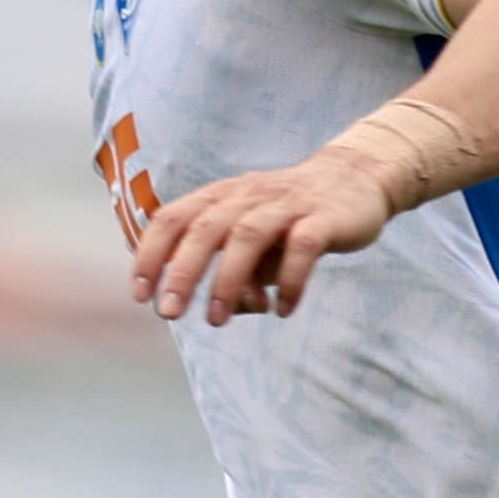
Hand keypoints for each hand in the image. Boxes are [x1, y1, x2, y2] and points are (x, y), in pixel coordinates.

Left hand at [131, 146, 407, 324]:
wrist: (357, 177)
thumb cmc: (292, 216)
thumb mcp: (255, 240)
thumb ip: (237, 272)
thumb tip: (227, 310)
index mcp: (222, 197)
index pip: (173, 219)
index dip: (152, 255)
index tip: (141, 294)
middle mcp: (248, 196)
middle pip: (205, 229)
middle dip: (182, 272)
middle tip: (169, 313)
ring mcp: (286, 205)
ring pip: (247, 237)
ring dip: (228, 281)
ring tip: (217, 320)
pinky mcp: (323, 218)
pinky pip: (302, 248)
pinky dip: (288, 281)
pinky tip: (282, 310)